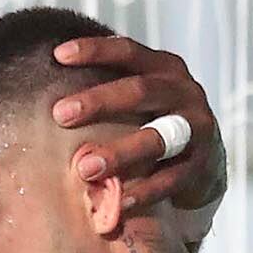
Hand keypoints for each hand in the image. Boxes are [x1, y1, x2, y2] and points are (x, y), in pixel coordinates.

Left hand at [51, 32, 227, 221]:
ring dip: (120, 152)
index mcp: (165, 68)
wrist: (204, 155)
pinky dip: (145, 191)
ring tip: (84, 168)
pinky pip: (171, 179)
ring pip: (158, 138)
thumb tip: (47, 75)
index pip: (128, 52)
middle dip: (99, 101)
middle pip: (142, 91)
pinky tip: (118, 202)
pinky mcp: (201, 165)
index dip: (95, 51)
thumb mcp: (139, 95)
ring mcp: (196, 129)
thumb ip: (108, 85)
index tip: (57, 55)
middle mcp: (184, 93)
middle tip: (59, 114)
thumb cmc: (154, 119)